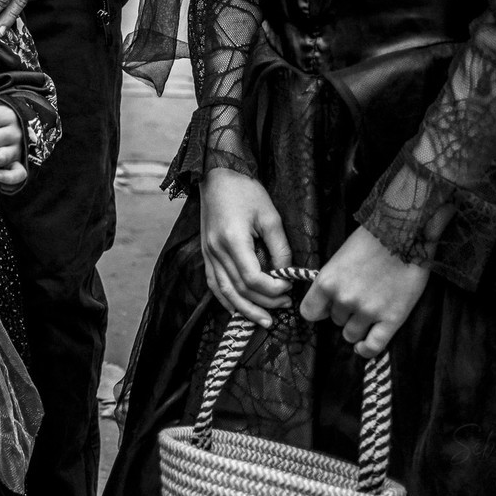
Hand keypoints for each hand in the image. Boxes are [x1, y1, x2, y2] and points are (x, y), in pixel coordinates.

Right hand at [199, 168, 291, 328]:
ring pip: (226, 292)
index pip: (253, 278)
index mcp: (233, 240)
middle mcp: (216, 251)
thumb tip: (285, 272)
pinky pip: (213, 284)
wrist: (217, 175)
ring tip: (265, 320)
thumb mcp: (270, 216)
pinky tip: (237, 310)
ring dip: (246, 309)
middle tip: (286, 305)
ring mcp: (208, 254)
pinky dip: (226, 300)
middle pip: (240, 289)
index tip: (289, 285)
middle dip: (265, 302)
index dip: (273, 288)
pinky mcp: (206, 253)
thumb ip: (279, 247)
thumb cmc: (245, 191)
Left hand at [300, 226, 428, 358]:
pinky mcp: (391, 319)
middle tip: (359, 298)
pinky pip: (373, 346)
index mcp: (327, 282)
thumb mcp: (339, 258)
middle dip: (344, 312)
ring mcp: (368, 311)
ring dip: (357, 327)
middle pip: (335, 321)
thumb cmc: (371, 240)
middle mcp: (344, 300)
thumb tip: (327, 301)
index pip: (309, 313)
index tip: (327, 308)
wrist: (405, 234)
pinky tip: (365, 346)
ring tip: (367, 313)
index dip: (319, 311)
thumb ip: (332, 281)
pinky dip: (367, 349)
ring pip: (351, 335)